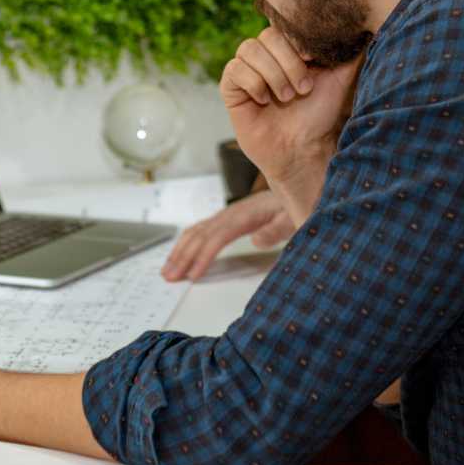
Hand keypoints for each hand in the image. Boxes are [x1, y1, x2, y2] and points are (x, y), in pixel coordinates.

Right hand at [160, 189, 294, 281]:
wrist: (296, 187)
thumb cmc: (294, 206)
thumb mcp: (292, 218)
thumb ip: (277, 229)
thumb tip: (257, 240)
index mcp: (245, 215)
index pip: (218, 237)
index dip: (203, 256)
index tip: (193, 275)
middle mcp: (231, 214)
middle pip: (201, 235)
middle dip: (182, 256)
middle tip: (169, 277)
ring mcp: (227, 216)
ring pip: (196, 232)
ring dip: (179, 251)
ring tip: (167, 270)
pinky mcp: (227, 219)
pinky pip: (201, 231)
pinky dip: (187, 243)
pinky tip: (180, 254)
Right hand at [220, 28, 361, 205]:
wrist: (302, 148)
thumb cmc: (320, 113)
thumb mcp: (341, 78)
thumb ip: (351, 51)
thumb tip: (367, 26)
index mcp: (288, 47)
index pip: (284, 24)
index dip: (296, 38)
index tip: (311, 58)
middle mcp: (266, 54)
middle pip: (267, 36)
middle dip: (288, 62)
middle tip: (303, 89)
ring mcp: (247, 69)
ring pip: (249, 49)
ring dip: (273, 74)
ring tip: (287, 97)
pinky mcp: (231, 87)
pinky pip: (234, 69)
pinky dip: (253, 83)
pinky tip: (265, 100)